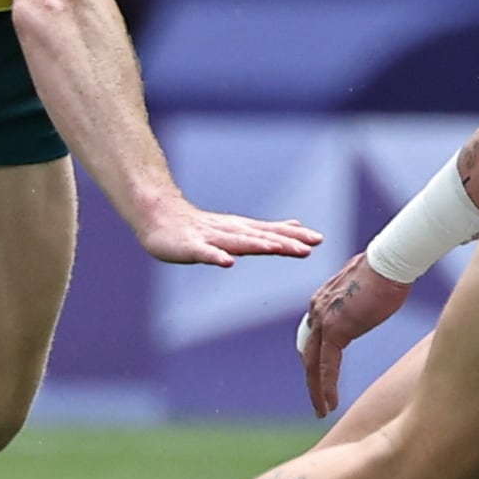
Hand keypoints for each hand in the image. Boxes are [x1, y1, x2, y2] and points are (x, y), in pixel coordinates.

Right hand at [134, 193, 321, 269]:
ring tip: (275, 248)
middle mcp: (231, 231)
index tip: (319, 239)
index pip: (273, 233)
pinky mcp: (191, 246)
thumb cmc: (201, 226)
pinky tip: (227, 262)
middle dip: (285, 242)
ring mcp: (211, 238)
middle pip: (261, 237)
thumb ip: (268, 230)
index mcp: (243, 230)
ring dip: (257, 245)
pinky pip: (205, 253)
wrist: (160, 216)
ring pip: (237, 242)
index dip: (295, 236)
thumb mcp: (240, 228)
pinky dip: (216, 257)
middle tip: (308, 247)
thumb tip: (296, 226)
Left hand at [296, 252, 410, 416]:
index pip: (313, 336)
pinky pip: (326, 366)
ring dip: (316, 389)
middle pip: (309, 352)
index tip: (320, 373)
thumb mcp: (367, 289)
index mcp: (323, 300)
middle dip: (312, 377)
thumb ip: (360, 301)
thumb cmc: (388, 270)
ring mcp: (323, 320)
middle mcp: (317, 309)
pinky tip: (329, 404)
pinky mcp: (336, 330)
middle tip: (317, 398)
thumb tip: (372, 302)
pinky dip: (326, 387)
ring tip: (322, 409)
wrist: (391, 261)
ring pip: (313, 363)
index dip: (316, 357)